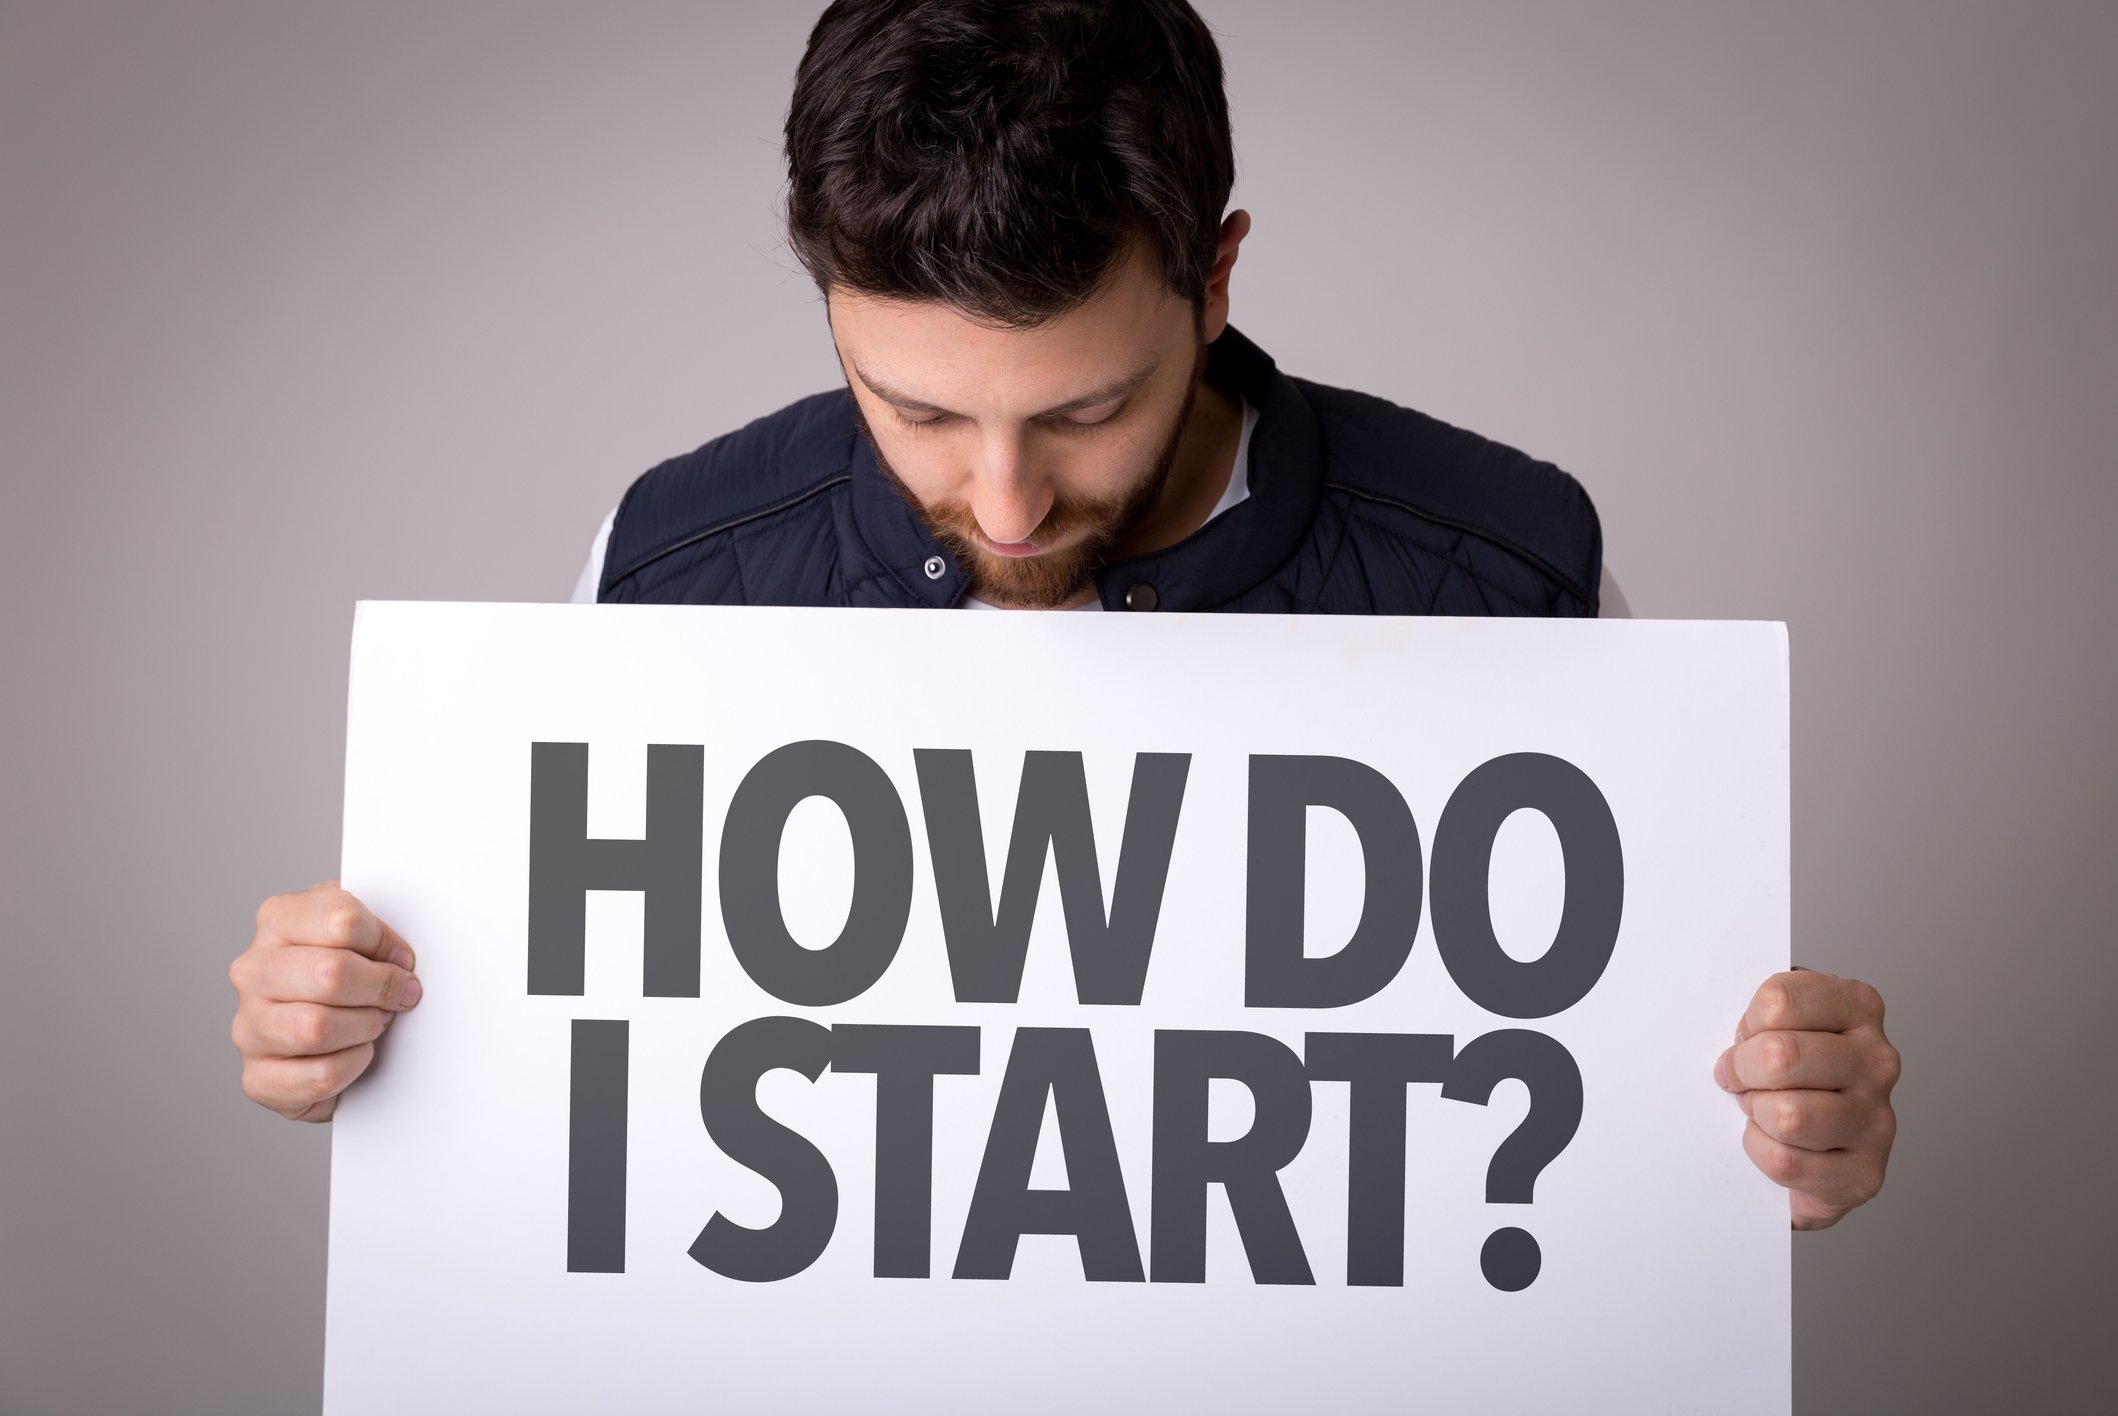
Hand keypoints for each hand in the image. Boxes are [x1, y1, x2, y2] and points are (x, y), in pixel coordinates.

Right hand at [229, 880, 421, 1120]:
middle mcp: (253, 971)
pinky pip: (320, 1076)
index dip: (385, 942)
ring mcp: (248, 1026)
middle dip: (380, 987)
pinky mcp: (257, 1078)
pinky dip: (353, 1066)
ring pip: (316, 1028)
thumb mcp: (362, 933)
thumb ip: (379, 928)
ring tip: (374, 1023)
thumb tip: (399, 958)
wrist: (321, 1035)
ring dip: (364, 1027)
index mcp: (278, 921)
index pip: (342, 919)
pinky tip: (355, 1053)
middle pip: (330, 973)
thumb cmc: (347, 976)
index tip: (400, 957)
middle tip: (400, 994)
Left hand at [1713, 968, 1899, 1228]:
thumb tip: (1739, 1032)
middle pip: (1779, 1055)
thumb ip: (1760, 1014)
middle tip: (1739, 1079)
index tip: (1746, 1037)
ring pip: (1787, 1116)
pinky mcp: (1865, 1172)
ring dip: (1757, 1114)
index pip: (1778, 1000)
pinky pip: (1785, 1161)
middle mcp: (1877, 1060)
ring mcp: (1877, 1118)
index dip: (1746, 1024)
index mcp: (1858, 1008)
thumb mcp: (1778, 1024)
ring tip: (1761, 1109)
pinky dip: (1761, 1152)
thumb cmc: (1791, 1073)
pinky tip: (1773, 1142)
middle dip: (1742, 1070)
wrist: (1818, 1146)